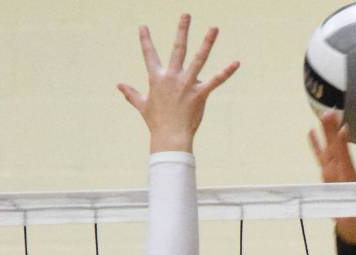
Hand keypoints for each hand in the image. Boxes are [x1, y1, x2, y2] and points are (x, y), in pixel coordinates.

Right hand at [118, 15, 238, 153]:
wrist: (170, 139)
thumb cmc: (156, 123)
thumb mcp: (142, 106)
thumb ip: (131, 94)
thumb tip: (118, 85)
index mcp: (157, 79)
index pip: (150, 55)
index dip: (146, 41)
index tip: (143, 27)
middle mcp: (172, 78)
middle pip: (178, 49)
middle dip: (182, 30)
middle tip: (186, 14)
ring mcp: (186, 85)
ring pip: (198, 59)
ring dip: (207, 43)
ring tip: (214, 28)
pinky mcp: (199, 95)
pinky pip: (215, 81)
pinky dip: (226, 72)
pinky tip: (236, 62)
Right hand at [308, 109, 355, 244]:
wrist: (353, 221)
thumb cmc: (354, 218)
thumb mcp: (355, 217)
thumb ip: (354, 216)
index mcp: (348, 179)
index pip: (345, 159)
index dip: (343, 146)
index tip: (344, 129)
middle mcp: (341, 171)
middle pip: (336, 147)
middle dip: (332, 130)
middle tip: (330, 112)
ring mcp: (333, 170)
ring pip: (328, 147)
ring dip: (325, 132)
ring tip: (322, 114)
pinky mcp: (326, 173)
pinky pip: (319, 156)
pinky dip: (315, 145)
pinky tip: (310, 132)